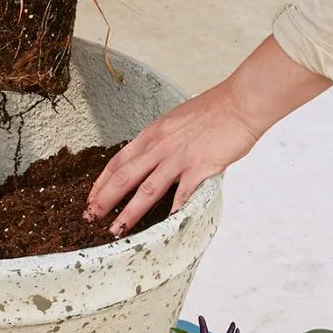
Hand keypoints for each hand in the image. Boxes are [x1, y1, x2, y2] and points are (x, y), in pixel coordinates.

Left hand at [88, 37, 332, 233]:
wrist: (241, 102)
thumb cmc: (215, 110)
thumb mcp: (177, 121)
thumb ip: (163, 140)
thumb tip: (153, 158)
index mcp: (153, 134)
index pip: (118, 160)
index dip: (102, 181)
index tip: (90, 197)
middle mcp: (161, 146)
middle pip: (124, 177)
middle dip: (104, 199)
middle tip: (90, 217)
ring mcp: (179, 158)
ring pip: (146, 190)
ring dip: (128, 212)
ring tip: (116, 229)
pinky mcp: (200, 167)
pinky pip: (182, 194)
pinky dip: (172, 212)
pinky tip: (163, 227)